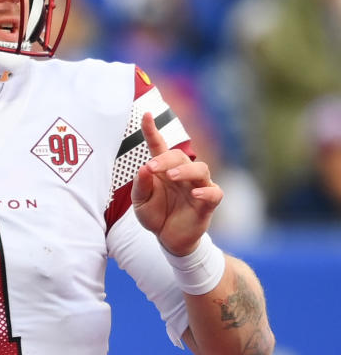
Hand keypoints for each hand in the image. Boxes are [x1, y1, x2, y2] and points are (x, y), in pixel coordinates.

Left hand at [131, 112, 223, 255]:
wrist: (167, 239)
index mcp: (163, 170)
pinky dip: (207, 191)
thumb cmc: (155, 215)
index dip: (152, 130)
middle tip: (153, 168)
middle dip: (166, 159)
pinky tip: (195, 193)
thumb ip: (141, 185)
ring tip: (171, 177)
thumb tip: (145, 168)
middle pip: (180, 156)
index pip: (159, 146)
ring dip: (186, 170)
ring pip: (201, 169)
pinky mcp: (207, 204)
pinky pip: (214, 193)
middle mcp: (182, 174)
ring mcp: (197, 187)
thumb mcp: (140, 202)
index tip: (146, 115)